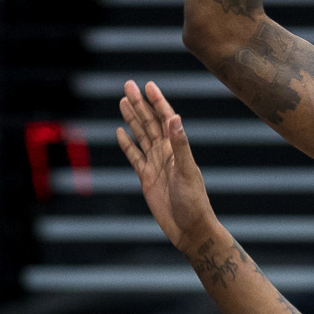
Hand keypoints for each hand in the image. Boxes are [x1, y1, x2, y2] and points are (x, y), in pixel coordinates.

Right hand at [116, 80, 217, 251]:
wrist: (189, 229)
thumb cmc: (194, 201)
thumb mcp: (187, 171)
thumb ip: (180, 145)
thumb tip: (174, 118)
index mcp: (177, 148)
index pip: (165, 118)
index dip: (157, 101)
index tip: (148, 85)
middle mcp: (166, 152)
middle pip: (149, 122)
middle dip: (139, 104)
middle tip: (127, 85)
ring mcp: (155, 164)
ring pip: (141, 135)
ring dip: (132, 118)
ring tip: (122, 101)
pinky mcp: (146, 178)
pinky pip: (134, 156)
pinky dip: (127, 143)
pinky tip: (120, 132)